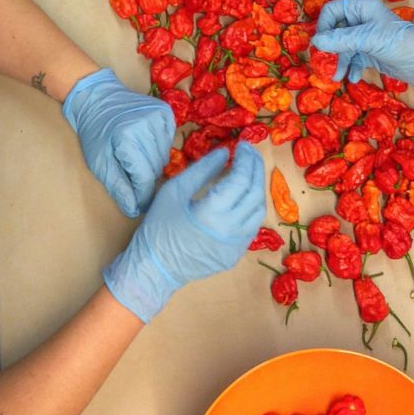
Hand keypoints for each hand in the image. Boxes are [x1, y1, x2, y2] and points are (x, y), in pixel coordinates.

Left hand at [63, 68, 175, 217]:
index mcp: (128, 139)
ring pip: (164, 156)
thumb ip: (119, 186)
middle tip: (131, 172)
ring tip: (136, 155)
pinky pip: (169, 141)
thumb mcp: (100, 162)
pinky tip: (145, 142)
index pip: (145, 177)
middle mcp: (147, 126)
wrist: (97, 97)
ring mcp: (159, 117)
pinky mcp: (166, 112)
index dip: (144, 194)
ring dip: (152, 162)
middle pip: (156, 167)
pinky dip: (159, 147)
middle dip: (145, 176)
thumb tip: (134, 209)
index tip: (142, 203)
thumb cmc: (95, 132)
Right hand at [104, 142, 265, 322]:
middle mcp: (231, 230)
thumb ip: (202, 170)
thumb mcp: (174, 191)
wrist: (155, 268)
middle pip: (255, 193)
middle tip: (250, 153)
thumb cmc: (158, 228)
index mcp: (213, 213)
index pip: (241, 179)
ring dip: (257, 188)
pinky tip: (245, 196)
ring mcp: (237, 245)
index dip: (246, 159)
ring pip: (259, 211)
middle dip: (255, 169)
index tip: (243, 145)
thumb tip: (225, 153)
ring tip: (249, 172)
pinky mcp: (236, 254)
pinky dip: (252, 207)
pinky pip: (252, 226)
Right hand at [310, 0, 413, 87]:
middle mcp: (362, 20)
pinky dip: (352, 68)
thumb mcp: (368, 39)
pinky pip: (354, 59)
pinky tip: (354, 78)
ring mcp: (366, 37)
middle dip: (330, 48)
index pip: (332, 10)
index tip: (321, 44)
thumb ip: (341, 40)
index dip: (324, 26)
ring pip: (344, 48)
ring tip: (337, 77)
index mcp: (362, 8)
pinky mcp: (371, 53)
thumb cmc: (399, 43)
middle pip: (335, 30)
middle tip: (324, 64)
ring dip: (340, 62)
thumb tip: (315, 41)